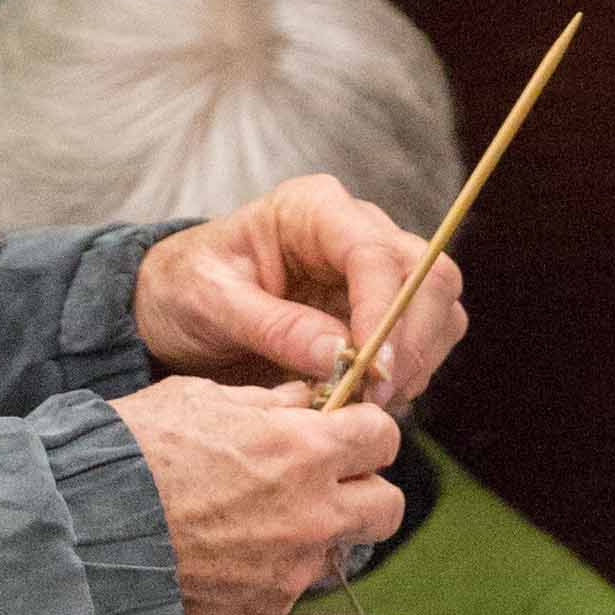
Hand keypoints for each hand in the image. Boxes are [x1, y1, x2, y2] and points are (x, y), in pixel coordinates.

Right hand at [117, 376, 401, 614]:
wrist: (81, 529)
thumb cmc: (133, 450)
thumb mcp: (198, 398)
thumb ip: (267, 402)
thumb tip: (305, 402)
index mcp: (304, 449)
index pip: (383, 437)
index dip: (363, 434)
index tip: (342, 437)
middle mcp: (312, 515)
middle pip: (387, 508)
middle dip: (363, 493)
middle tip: (322, 487)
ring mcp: (289, 573)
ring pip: (331, 554)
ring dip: (306, 538)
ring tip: (245, 528)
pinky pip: (280, 594)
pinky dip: (257, 579)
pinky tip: (212, 562)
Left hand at [132, 174, 466, 413]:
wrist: (175, 306)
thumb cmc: (186, 289)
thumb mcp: (210, 302)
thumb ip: (275, 326)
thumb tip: (341, 354)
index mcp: (313, 210)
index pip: (375, 253)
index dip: (385, 313)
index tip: (373, 371)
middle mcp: (357, 232)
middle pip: (430, 276)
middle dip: (412, 343)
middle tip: (375, 399)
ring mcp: (375, 272)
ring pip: (440, 310)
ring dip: (416, 363)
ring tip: (364, 404)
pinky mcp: (380, 312)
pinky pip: (424, 342)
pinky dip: (407, 377)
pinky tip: (364, 401)